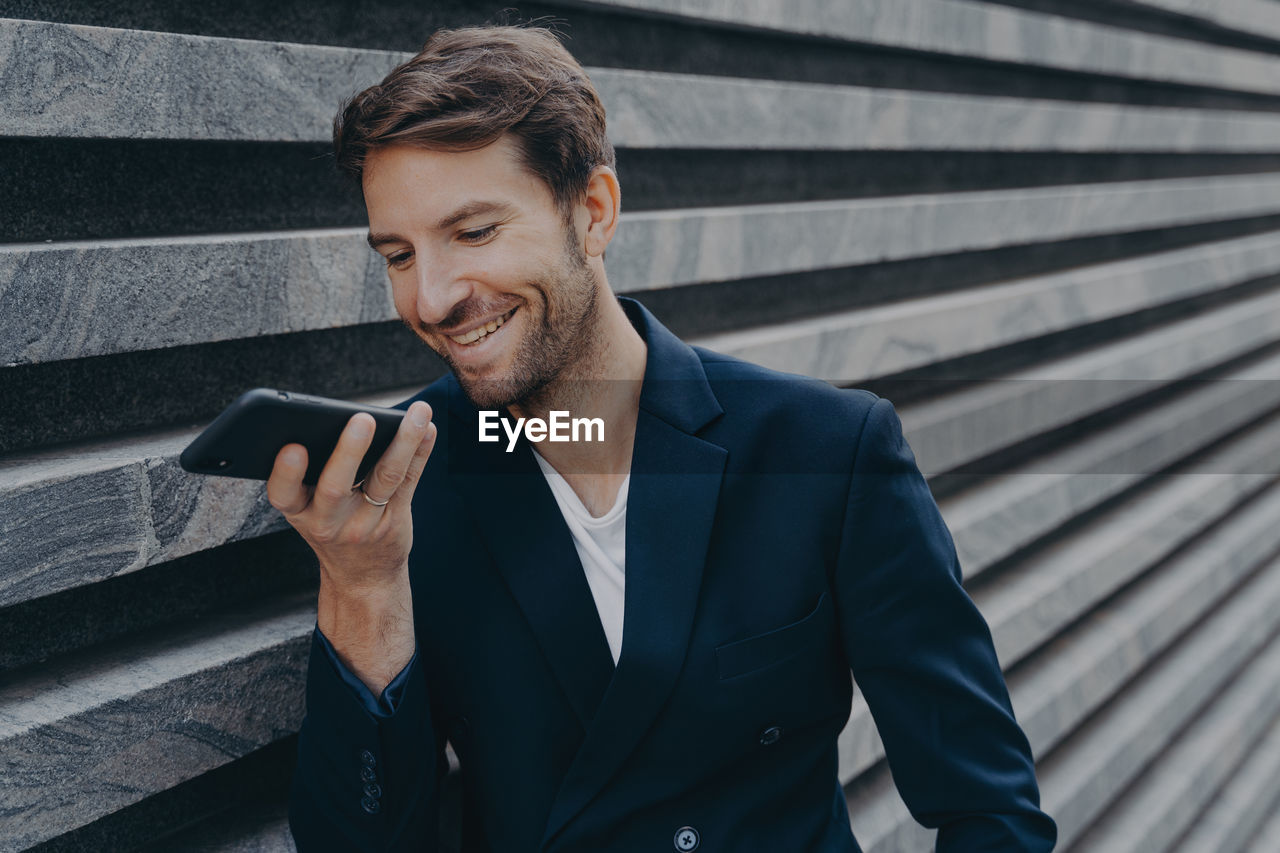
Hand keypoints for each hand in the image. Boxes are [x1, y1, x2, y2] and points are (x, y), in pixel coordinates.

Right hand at [266, 400, 435, 589]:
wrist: (362, 576)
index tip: (293, 448)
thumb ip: (311, 475)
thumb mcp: (307, 511)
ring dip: (403, 442)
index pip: (284, 493)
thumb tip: (338, 418)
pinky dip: (420, 452)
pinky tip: (429, 429)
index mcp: (298, 511)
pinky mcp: (396, 519)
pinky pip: (410, 481)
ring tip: (418, 413)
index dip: (286, 473)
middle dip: (349, 451)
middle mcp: (329, 521)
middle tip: (362, 419)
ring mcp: (365, 523)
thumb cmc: (330, 526)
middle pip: (337, 486)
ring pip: (385, 477)